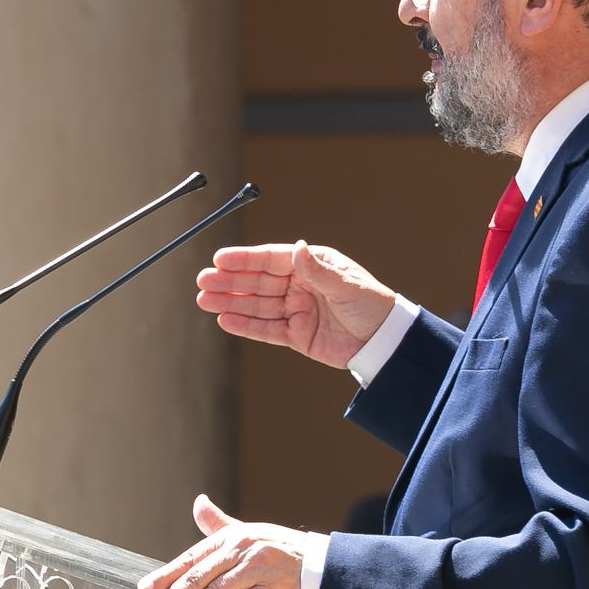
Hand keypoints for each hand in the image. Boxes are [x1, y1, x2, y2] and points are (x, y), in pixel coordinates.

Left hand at [138, 494, 306, 588]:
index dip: (165, 575)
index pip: (191, 557)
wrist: (321, 565)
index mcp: (231, 537)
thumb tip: (198, 503)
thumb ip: (218, 524)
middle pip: (197, 580)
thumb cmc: (280, 549)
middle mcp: (240, 551)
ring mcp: (255, 571)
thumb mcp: (249, 531)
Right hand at [196, 241, 395, 368]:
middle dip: (230, 281)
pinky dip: (245, 325)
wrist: (385, 341)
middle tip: (202, 280)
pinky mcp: (297, 335)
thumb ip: (317, 271)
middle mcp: (300, 285)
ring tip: (203, 300)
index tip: (219, 258)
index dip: (245, 259)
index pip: (271, 259)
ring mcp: (296, 310)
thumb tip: (298, 247)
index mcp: (312, 264)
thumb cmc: (372, 305)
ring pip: (257, 305)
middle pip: (258, 282)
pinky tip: (224, 320)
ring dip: (230, 302)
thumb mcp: (346, 286)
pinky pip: (266, 329)